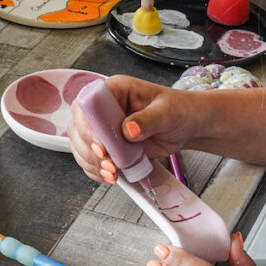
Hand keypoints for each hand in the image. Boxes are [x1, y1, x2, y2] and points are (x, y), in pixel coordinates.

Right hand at [67, 75, 201, 183]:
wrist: (187, 126)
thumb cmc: (178, 110)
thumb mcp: (167, 112)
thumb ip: (148, 119)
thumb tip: (129, 129)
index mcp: (115, 90)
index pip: (88, 103)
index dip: (88, 125)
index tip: (101, 145)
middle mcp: (104, 107)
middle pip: (78, 127)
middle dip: (88, 149)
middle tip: (108, 162)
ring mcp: (104, 128)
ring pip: (80, 145)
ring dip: (91, 162)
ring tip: (112, 172)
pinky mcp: (108, 145)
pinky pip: (90, 158)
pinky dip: (96, 170)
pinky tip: (110, 175)